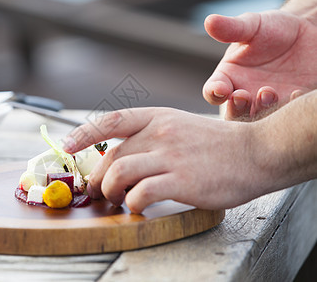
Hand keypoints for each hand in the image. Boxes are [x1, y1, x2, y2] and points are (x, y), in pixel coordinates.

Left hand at [63, 108, 271, 213]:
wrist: (256, 152)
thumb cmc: (217, 145)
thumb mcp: (180, 127)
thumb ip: (151, 137)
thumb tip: (122, 158)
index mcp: (157, 117)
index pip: (112, 121)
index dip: (84, 134)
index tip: (66, 145)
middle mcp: (160, 132)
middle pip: (111, 156)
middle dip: (97, 178)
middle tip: (97, 191)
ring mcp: (170, 155)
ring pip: (120, 173)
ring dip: (110, 191)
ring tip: (116, 200)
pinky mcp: (181, 179)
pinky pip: (141, 193)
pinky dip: (132, 204)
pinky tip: (138, 207)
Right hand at [203, 11, 315, 119]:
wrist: (309, 32)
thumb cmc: (273, 29)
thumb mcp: (252, 26)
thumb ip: (231, 28)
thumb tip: (209, 21)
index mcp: (227, 79)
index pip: (213, 92)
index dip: (214, 93)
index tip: (221, 89)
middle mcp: (243, 96)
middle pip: (231, 115)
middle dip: (235, 109)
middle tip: (243, 95)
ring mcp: (265, 105)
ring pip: (256, 120)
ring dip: (260, 109)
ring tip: (269, 91)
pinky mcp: (289, 107)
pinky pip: (286, 116)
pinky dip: (289, 108)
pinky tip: (295, 92)